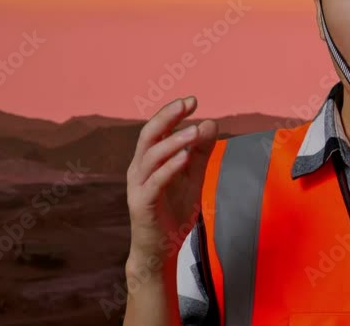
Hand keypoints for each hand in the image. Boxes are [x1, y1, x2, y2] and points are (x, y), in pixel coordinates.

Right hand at [126, 96, 218, 263]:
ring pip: (151, 156)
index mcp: (148, 160)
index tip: (192, 100)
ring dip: (173, 141)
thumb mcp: (193, 177)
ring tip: (194, 131)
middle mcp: (138, 169)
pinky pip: (155, 182)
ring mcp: (138, 186)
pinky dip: (169, 167)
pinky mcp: (142, 204)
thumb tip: (211, 122)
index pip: (157, 129)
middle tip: (187, 103)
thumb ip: (201, 152)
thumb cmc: (173, 211)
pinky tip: (185, 157)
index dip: (172, 113)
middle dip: (167, 117)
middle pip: (148, 135)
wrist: (160, 250)